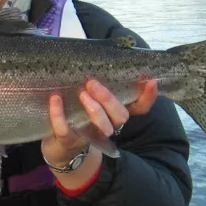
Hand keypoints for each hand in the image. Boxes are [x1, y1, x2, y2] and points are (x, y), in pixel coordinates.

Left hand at [42, 79, 157, 184]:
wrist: (58, 147)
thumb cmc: (77, 116)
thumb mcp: (90, 101)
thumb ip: (97, 87)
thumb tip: (98, 58)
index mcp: (114, 115)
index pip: (139, 108)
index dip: (147, 97)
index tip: (150, 81)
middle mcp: (107, 127)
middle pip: (120, 116)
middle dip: (109, 99)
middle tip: (92, 83)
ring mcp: (89, 136)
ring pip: (102, 126)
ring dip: (94, 109)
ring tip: (82, 92)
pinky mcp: (67, 142)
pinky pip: (65, 129)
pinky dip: (59, 114)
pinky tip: (55, 99)